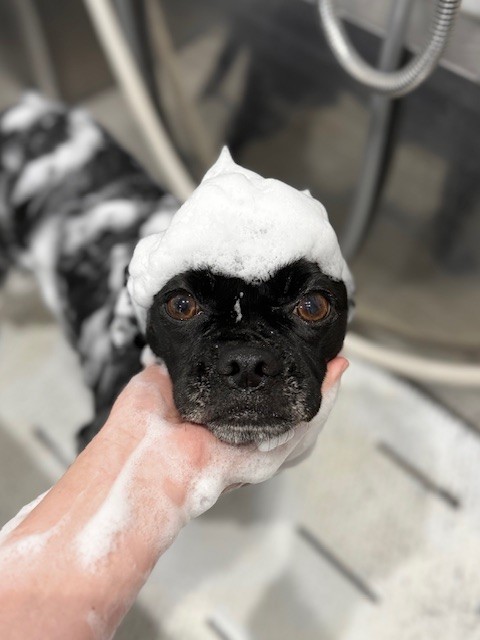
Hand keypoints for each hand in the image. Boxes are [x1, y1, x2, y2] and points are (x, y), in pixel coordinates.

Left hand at [105, 357, 348, 517]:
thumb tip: (185, 352)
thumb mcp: (156, 383)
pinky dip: (322, 406)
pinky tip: (333, 380)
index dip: (277, 380)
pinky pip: (300, 433)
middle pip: (286, 415)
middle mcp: (239, 441)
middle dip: (310, 386)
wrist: (136, 463)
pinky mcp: (262, 460)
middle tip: (330, 361)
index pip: (256, 403)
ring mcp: (253, 453)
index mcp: (217, 427)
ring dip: (324, 393)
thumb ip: (179, 368)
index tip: (291, 355)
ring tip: (337, 366)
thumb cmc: (137, 433)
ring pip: (301, 424)